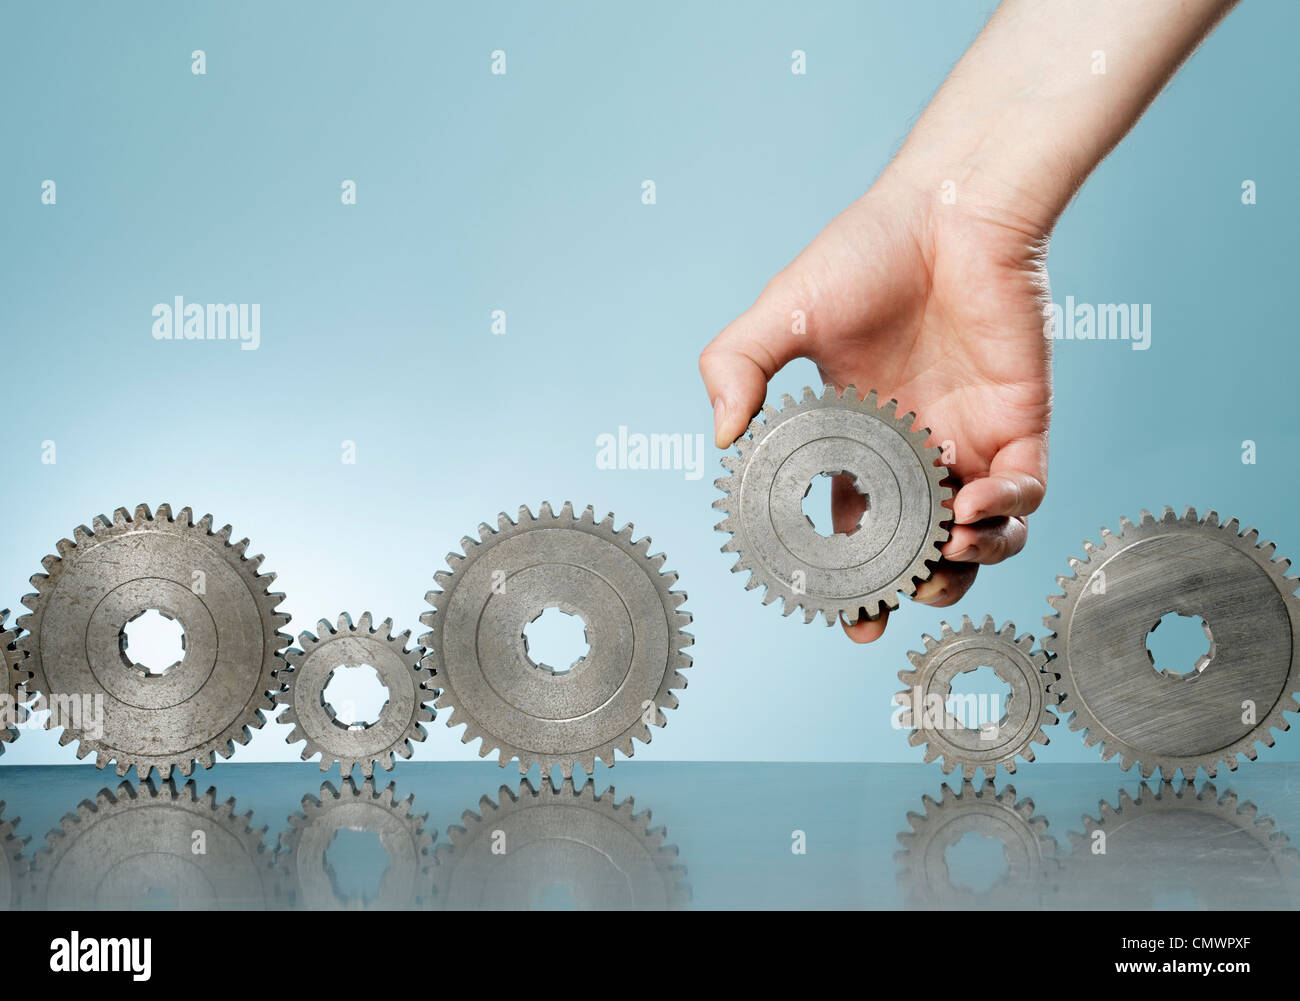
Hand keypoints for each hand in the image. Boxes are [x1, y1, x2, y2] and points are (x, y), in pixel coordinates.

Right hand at [699, 167, 1051, 641]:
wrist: (949, 208)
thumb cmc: (865, 252)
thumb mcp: (780, 314)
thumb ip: (736, 367)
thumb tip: (723, 437)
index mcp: (858, 437)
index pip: (853, 527)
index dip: (848, 576)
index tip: (840, 610)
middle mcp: (915, 449)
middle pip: (920, 547)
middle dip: (909, 589)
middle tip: (890, 605)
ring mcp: (969, 439)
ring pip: (982, 537)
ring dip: (965, 565)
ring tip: (940, 559)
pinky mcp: (1020, 422)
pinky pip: (1027, 492)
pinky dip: (1007, 514)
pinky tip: (973, 505)